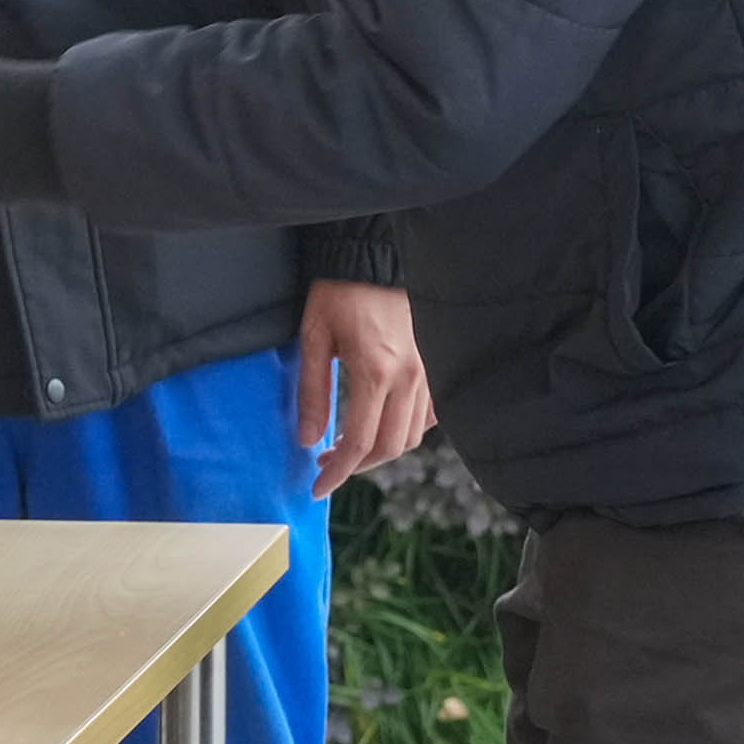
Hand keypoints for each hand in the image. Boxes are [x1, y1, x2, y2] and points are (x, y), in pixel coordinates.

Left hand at [296, 280, 432, 499]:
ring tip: (349, 446)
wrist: (374, 256)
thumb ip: (313, 393)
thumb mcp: (314, 339)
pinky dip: (407, 430)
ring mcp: (427, 372)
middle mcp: (409, 377)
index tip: (318, 487)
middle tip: (328, 465)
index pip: (359, 443)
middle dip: (357, 467)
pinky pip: (430, 415)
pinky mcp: (434, 365)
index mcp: (375, 372)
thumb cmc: (339, 292)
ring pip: (412, 435)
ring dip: (380, 450)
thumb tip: (309, 441)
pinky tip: (382, 425)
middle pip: (389, 447)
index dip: (338, 474)